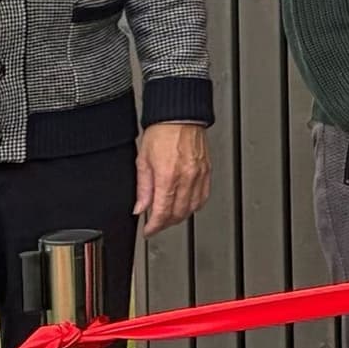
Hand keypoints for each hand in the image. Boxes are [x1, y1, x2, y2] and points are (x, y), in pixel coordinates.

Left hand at [133, 120, 211, 234]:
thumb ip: (143, 188)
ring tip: (170, 216)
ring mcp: (199, 175)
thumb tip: (140, 207)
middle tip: (157, 224)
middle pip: (179, 213)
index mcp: (168, 176)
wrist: (179, 116)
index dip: (155, 226)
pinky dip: (195, 205)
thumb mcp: (143, 160)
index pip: (162, 211)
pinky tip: (187, 205)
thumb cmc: (162, 132)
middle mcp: (186, 178)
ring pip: (193, 208)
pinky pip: (204, 196)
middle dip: (166, 223)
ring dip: (181, 216)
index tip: (149, 231)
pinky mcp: (207, 171)